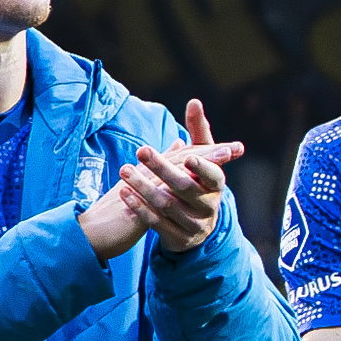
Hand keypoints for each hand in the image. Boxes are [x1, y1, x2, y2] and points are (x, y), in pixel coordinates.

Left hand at [83, 96, 246, 259]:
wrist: (194, 228)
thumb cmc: (197, 182)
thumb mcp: (200, 159)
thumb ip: (199, 132)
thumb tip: (194, 102)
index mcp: (216, 185)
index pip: (213, 175)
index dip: (201, 167)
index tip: (186, 156)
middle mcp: (209, 206)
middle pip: (184, 187)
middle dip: (162, 168)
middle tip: (141, 150)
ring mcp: (194, 224)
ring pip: (167, 205)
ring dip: (143, 187)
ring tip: (124, 170)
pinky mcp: (178, 238)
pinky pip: (156, 223)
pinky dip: (139, 207)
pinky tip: (124, 193)